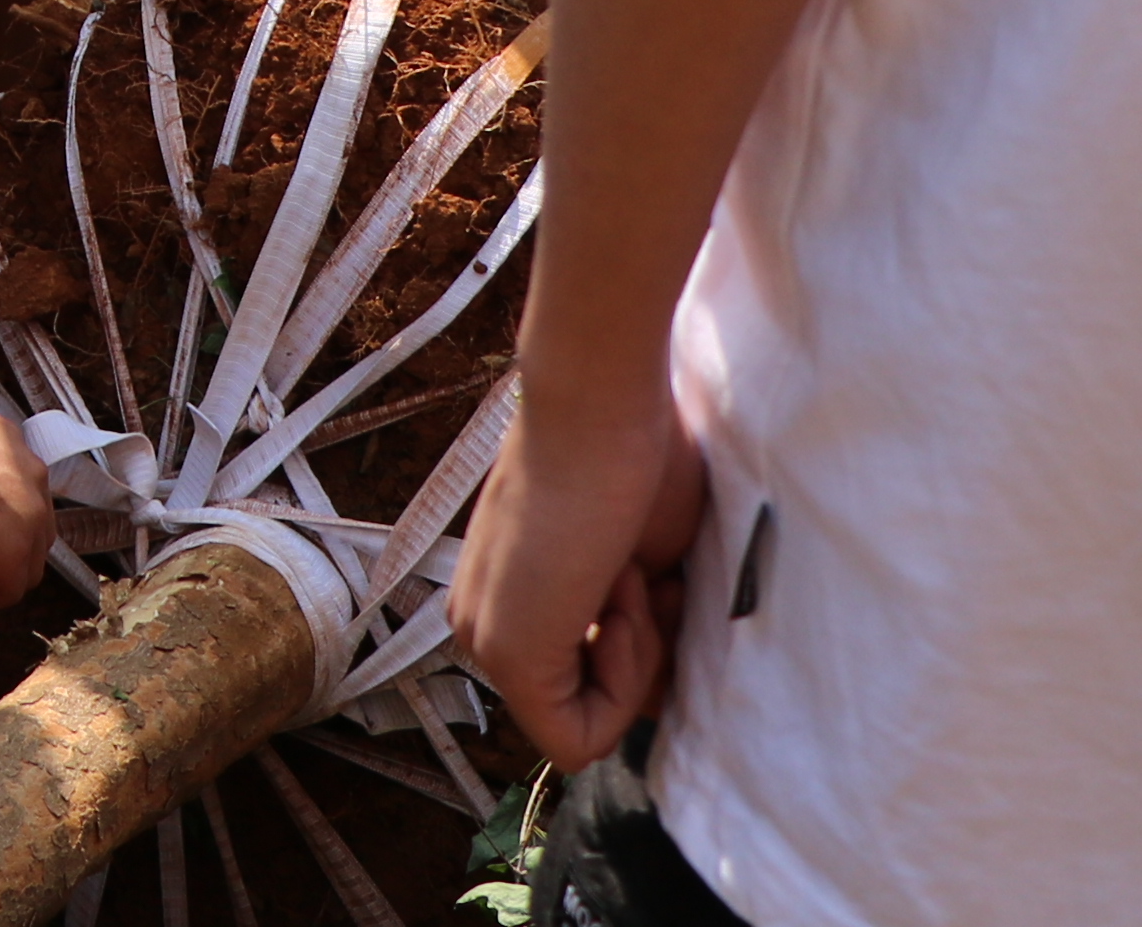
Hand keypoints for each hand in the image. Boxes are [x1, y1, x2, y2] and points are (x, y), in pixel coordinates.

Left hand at [455, 382, 706, 770]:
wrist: (603, 404)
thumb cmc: (632, 458)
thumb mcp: (646, 564)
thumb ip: (638, 627)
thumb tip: (660, 693)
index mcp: (506, 599)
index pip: (582, 680)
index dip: (644, 652)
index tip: (649, 579)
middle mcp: (481, 626)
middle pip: (585, 705)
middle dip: (643, 656)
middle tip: (647, 579)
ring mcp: (486, 643)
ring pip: (585, 724)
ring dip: (637, 657)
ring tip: (627, 571)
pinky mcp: (508, 658)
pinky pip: (580, 737)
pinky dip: (626, 682)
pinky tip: (618, 595)